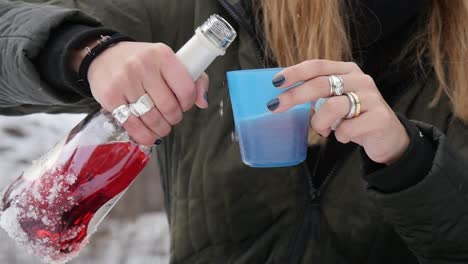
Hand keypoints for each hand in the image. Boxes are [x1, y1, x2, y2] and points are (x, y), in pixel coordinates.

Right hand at [72, 41, 208, 145]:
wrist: (104, 55)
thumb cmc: (142, 61)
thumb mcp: (168, 61)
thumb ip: (193, 79)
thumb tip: (203, 102)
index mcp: (162, 55)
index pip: (186, 89)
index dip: (188, 103)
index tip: (183, 104)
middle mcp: (143, 66)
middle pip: (169, 107)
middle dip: (174, 118)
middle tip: (171, 117)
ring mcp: (125, 81)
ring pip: (152, 119)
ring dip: (161, 129)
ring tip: (161, 127)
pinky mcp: (110, 97)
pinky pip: (133, 125)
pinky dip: (144, 135)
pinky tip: (149, 135)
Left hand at [268, 60, 408, 164]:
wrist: (387, 136)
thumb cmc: (354, 117)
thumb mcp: (335, 100)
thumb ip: (316, 95)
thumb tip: (282, 99)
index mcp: (347, 71)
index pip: (317, 66)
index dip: (295, 72)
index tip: (275, 82)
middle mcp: (360, 80)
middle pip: (321, 83)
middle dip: (295, 95)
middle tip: (275, 107)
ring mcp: (371, 97)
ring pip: (333, 106)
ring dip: (320, 122)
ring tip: (323, 130)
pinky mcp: (379, 117)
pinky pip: (348, 128)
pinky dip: (340, 136)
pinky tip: (343, 137)